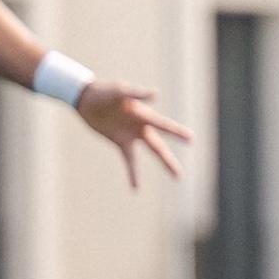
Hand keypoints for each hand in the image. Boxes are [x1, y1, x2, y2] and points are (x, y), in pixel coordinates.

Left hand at [73, 79, 191, 189]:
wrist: (86, 98)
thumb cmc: (105, 91)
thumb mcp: (120, 91)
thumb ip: (137, 93)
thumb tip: (156, 94)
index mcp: (144, 114)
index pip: (164, 125)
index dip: (177, 132)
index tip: (191, 138)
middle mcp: (142, 126)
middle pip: (160, 145)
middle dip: (171, 158)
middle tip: (183, 170)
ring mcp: (132, 134)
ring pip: (153, 151)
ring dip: (165, 163)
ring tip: (177, 176)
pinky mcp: (120, 141)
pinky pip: (130, 159)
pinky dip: (133, 172)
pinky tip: (136, 187)